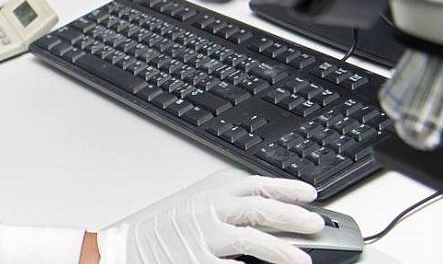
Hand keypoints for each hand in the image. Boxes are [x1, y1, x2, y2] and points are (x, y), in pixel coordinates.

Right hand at [97, 176, 324, 263]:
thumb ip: (227, 211)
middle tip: (314, 223)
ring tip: (301, 258)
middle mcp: (208, 214)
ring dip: (280, 250)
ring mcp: (203, 239)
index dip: (284, 188)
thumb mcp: (195, 211)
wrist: (128, 249)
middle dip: (290, 216)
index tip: (307, 193)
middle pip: (257, 209)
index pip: (253, 185)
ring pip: (250, 239)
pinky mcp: (196, 261)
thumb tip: (265, 215)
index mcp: (210, 197)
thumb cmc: (163, 232)